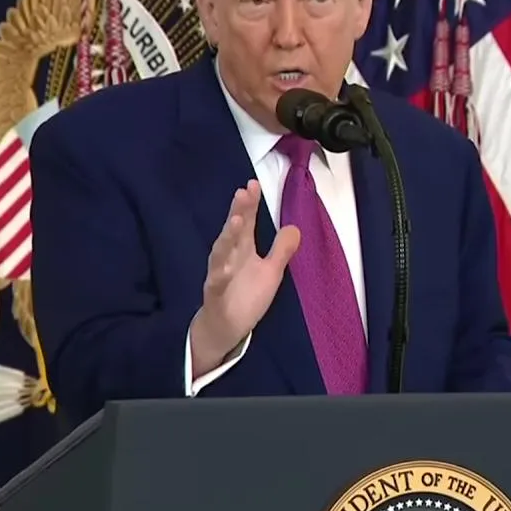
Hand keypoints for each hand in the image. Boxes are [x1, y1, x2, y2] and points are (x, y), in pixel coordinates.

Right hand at [190, 180, 300, 375]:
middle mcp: (229, 257)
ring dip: (227, 237)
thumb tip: (295, 227)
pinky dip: (218, 276)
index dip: (249, 204)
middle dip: (238, 212)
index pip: (246, 222)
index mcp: (242, 249)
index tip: (253, 184)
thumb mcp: (271, 272)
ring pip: (221, 253)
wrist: (225, 327)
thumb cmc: (245, 296)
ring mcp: (219, 275)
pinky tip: (223, 268)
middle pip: (233, 231)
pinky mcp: (215, 296)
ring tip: (236, 221)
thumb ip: (281, 250)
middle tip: (244, 192)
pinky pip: (215, 284)